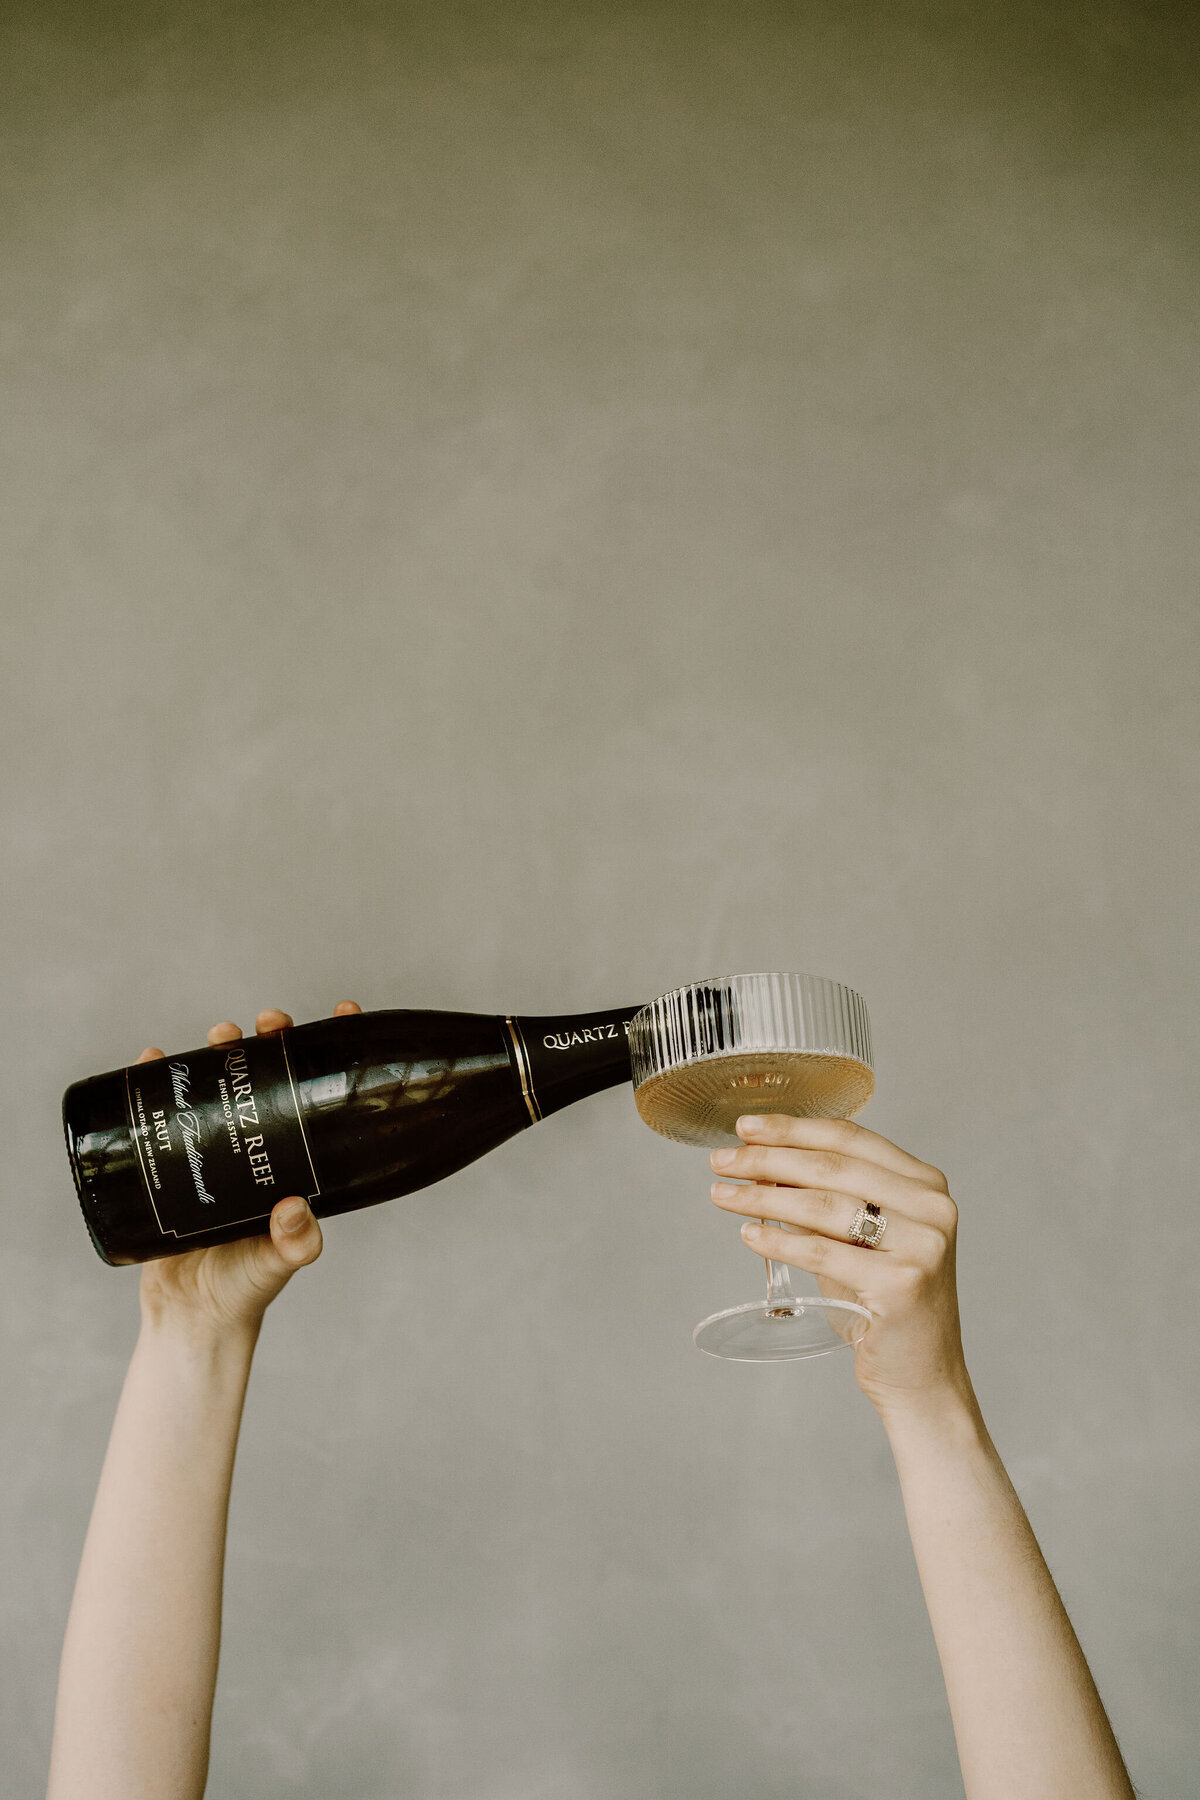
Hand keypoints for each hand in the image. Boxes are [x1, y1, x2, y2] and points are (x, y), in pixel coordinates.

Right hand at [134, 1002, 361, 1338]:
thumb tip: (295, 1211)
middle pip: (267, 1073)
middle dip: (268, 1037)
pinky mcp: (172, 1158)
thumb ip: (294, 1243)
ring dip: (218, 1049)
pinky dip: (155, 1079)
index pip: (320, 1091)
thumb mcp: (278, 1262)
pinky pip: (164, 1109)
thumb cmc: (246, 1288)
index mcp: (296, 1157)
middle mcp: (259, 1143)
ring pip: (219, 1081)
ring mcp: (215, 1146)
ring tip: (217, 1037)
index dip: (332, 1049)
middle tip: (266, 1024)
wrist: (190, 1316)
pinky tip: (153, 1059)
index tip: (346, 1011)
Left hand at [710, 1115, 967, 1420]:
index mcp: (925, 1183)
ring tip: (722, 1194)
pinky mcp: (903, 1284)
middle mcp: (932, 1207)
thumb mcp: (856, 1240)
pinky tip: (748, 1234)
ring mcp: (922, 1245)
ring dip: (763, 1197)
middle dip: (768, 1158)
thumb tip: (759, 1166)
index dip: (792, 1128)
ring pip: (824, 1205)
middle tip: (721, 1161)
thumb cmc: (881, 1304)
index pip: (850, 1138)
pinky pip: (824, 1252)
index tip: (745, 1126)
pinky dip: (780, 1240)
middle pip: (832, 1167)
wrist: (921, 1376)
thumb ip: (819, 1200)